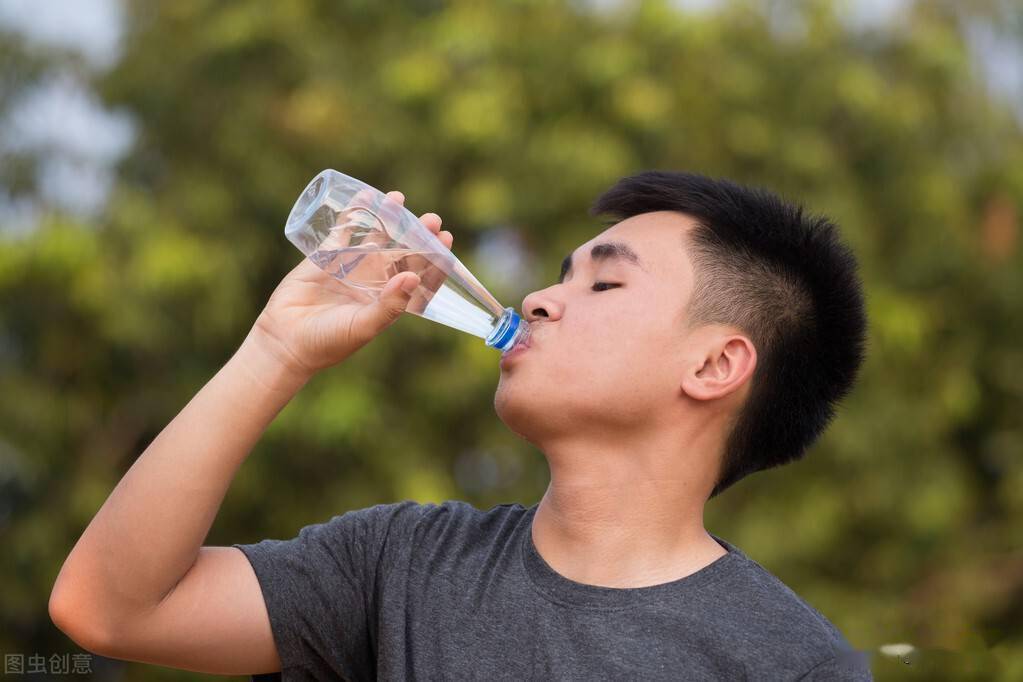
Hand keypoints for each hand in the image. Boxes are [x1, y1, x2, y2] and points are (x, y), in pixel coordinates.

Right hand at [248, 191, 452, 378]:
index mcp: (388, 302)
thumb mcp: (363, 325)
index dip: (434, 260)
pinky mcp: (325, 259)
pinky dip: (354, 214)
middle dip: (417, 236)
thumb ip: (390, 305)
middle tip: (431, 218)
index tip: (445, 240)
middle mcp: (373, 284)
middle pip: (401, 254)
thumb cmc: (328, 342)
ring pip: (374, 239)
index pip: (419, 278)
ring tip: (398, 199)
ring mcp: (350, 270)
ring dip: (388, 220)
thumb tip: (413, 277)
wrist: (285, 341)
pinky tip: (365, 196)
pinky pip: (343, 232)